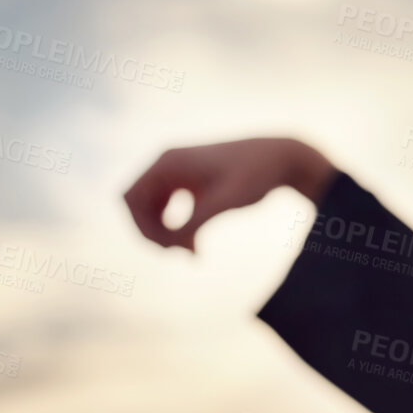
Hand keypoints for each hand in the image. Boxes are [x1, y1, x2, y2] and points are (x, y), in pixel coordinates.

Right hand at [123, 137, 334, 252]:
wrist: (281, 158)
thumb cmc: (255, 175)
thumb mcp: (224, 202)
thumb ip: (195, 222)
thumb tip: (169, 244)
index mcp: (168, 162)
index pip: (131, 198)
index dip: (142, 227)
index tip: (169, 248)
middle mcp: (166, 164)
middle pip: (138, 205)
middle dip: (155, 233)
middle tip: (183, 254)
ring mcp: (177, 172)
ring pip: (153, 210)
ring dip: (165, 233)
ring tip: (192, 253)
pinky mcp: (190, 182)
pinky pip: (170, 209)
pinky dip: (178, 229)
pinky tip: (196, 247)